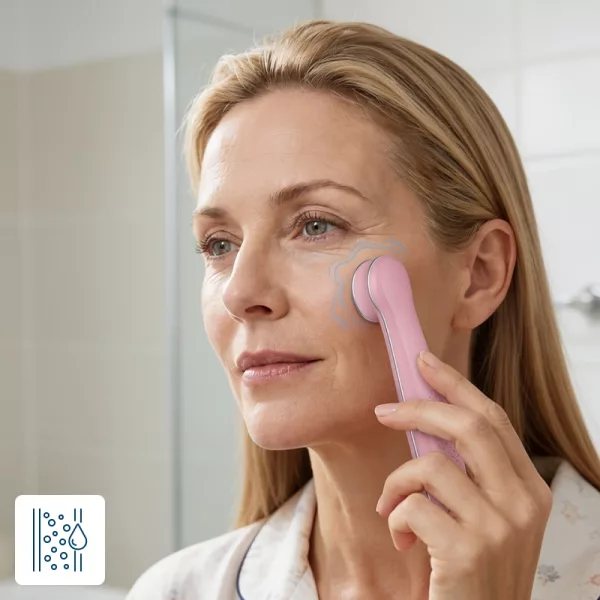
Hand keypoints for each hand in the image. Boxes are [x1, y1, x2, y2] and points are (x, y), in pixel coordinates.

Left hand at [374, 350, 552, 599]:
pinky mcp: (467, 551)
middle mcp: (523, 504)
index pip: (493, 418)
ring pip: (429, 466)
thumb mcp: (485, 519)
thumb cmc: (473, 572)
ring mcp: (499, 528)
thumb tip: (424, 423)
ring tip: (391, 508)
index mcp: (530, 490)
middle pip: (468, 426)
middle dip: (419, 409)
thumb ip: (468, 475)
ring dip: (396, 483)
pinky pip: (411, 505)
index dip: (456, 385)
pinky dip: (394, 516)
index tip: (424, 362)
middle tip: (384, 411)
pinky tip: (403, 539)